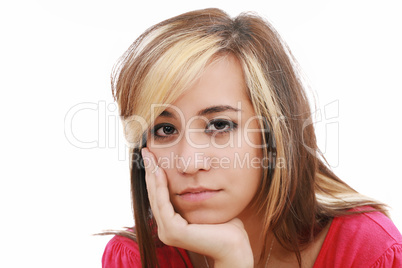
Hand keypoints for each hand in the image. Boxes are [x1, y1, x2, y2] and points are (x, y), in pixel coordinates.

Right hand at [141, 148, 253, 267]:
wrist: (235, 245)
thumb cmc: (226, 226)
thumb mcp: (205, 205)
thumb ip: (194, 194)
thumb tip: (193, 175)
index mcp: (171, 225)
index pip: (159, 196)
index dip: (154, 176)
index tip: (151, 156)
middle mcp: (165, 229)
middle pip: (154, 195)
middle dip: (149, 171)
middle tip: (145, 152)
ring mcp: (167, 232)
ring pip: (156, 198)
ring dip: (152, 176)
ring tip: (149, 157)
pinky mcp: (174, 231)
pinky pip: (164, 205)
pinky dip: (161, 187)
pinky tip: (159, 172)